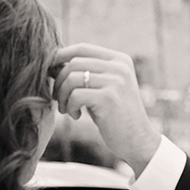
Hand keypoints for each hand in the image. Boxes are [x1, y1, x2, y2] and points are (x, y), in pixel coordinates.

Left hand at [52, 43, 161, 174]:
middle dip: (59, 81)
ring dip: (63, 96)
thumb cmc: (115, 116)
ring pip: (72, 78)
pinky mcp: (109, 98)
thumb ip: (84, 74)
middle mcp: (120, 67)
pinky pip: (76, 95)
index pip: (82, 48)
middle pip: (74, 63)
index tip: (51, 73)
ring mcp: (116, 81)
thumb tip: (51, 63)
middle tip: (59, 99)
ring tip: (67, 109)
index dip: (61, 57)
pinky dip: (70, 106)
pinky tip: (76, 116)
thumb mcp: (103, 89)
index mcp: (120, 60)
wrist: (137, 141)